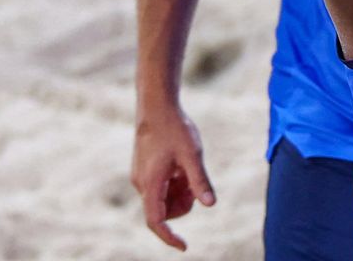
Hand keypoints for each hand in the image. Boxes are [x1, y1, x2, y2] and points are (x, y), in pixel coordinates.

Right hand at [130, 105, 215, 250]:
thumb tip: (210, 205)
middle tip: (195, 182)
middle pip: (164, 210)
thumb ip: (200, 181)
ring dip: (180, 192)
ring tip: (189, 169)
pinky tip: (182, 165)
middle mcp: (142, 184)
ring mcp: (141, 177)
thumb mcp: (192, 155)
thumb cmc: (175, 129)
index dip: (169, 236)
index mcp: (151, 183)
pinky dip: (175, 183)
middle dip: (183, 203)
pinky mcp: (144, 170)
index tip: (184, 246)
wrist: (156, 107)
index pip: (156, 221)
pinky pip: (161, 187)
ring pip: (164, 199)